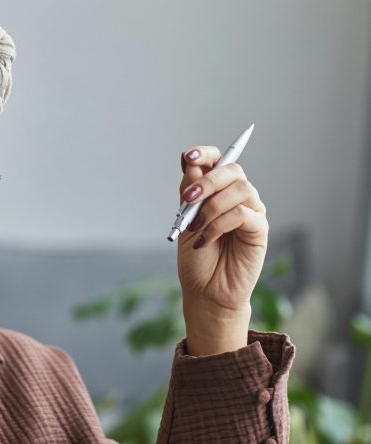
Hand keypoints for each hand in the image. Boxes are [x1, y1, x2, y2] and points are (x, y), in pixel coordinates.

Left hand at [177, 146, 268, 354]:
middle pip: (232, 169)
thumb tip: (190, 163)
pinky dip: (219, 225)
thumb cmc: (196, 258)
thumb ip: (189, 192)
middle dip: (208, 180)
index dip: (205, 153)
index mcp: (218, 191)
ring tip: (195, 228)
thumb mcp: (185, 220)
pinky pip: (243, 214)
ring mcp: (252, 211)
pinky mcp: (259, 229)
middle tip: (189, 198)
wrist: (205, 291)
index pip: (218, 160)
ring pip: (239, 189)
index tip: (188, 156)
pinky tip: (206, 240)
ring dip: (211, 206)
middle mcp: (238, 196)